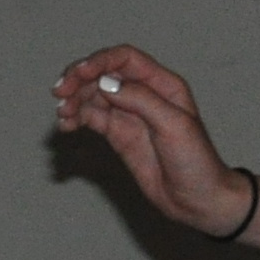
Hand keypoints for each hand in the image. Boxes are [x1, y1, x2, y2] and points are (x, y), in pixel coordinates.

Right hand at [52, 44, 252, 236]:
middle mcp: (143, 94)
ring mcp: (129, 114)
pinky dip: (75, 118)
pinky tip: (67, 125)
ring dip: (73, 100)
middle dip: (78, 79)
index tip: (78, 74)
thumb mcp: (174, 126)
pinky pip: (90, 118)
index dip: (99, 61)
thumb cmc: (197, 162)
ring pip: (92, 95)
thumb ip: (141, 100)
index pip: (124, 59)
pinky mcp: (118, 134)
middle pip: (103, 74)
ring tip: (63, 116)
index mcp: (163, 85)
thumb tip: (105, 83)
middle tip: (60, 93)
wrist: (199, 201)